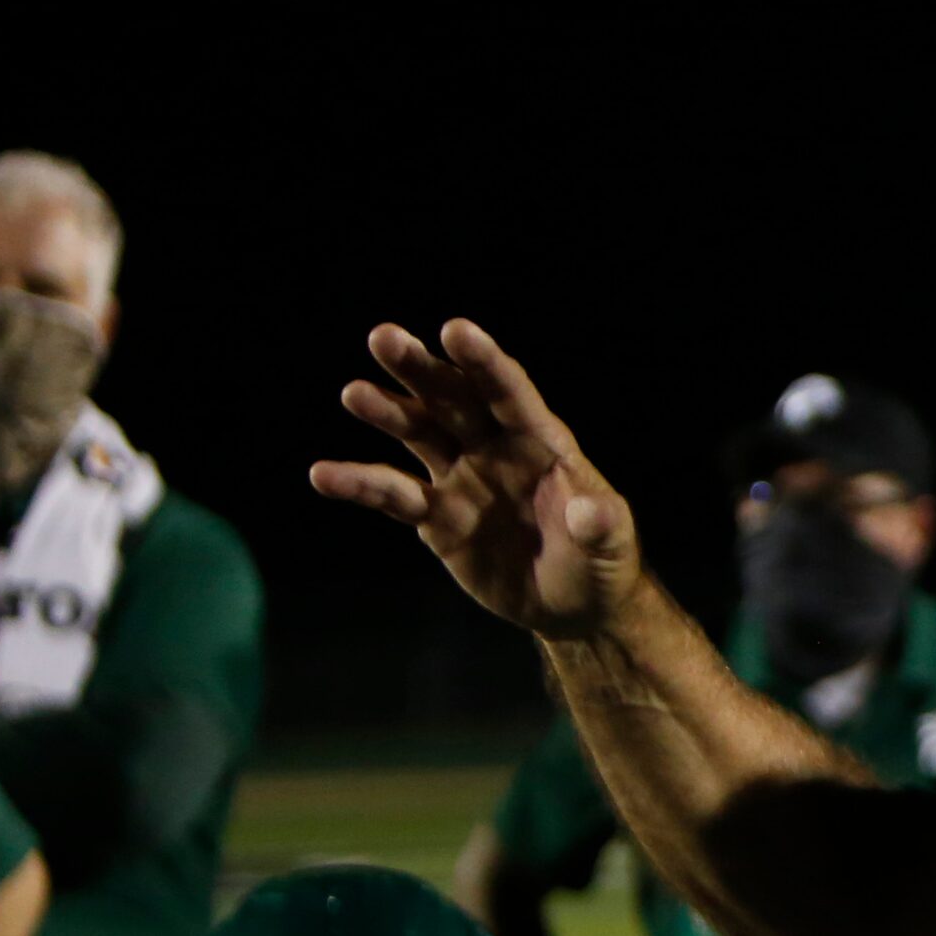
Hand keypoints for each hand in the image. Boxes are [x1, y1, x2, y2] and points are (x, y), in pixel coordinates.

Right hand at [315, 319, 640, 639]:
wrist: (574, 605)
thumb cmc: (601, 562)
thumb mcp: (612, 545)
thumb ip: (601, 524)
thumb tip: (589, 510)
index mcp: (541, 441)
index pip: (509, 392)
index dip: (484, 363)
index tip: (454, 329)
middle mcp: (495, 448)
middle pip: (453, 398)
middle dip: (421, 369)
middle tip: (383, 337)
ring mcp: (462, 478)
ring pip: (417, 434)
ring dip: (387, 411)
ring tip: (354, 393)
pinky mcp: (437, 517)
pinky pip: (393, 495)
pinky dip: (359, 484)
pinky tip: (323, 474)